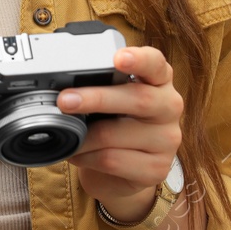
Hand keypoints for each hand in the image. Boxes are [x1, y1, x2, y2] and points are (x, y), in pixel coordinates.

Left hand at [60, 44, 182, 222]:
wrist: (119, 171)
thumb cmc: (111, 122)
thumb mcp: (108, 98)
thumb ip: (97, 85)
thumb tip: (61, 85)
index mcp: (158, 79)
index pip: (155, 63)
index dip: (139, 59)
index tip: (119, 58)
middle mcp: (169, 106)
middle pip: (137, 99)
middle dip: (96, 99)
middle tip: (65, 101)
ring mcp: (167, 140)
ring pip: (115, 134)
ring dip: (82, 136)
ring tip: (65, 135)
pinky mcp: (156, 169)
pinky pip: (112, 160)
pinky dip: (86, 157)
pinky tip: (79, 154)